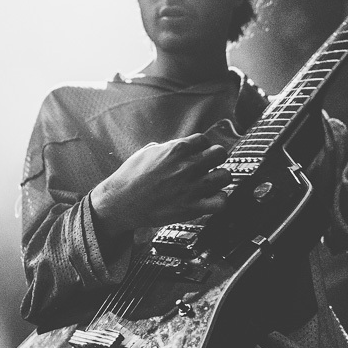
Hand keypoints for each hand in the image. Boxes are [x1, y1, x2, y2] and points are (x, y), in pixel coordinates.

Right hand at [89, 133, 230, 236]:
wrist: (121, 203)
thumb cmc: (130, 177)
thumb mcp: (145, 153)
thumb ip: (165, 147)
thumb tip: (172, 146)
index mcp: (177, 149)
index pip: (204, 139)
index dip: (202, 147)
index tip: (197, 154)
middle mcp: (187, 166)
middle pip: (221, 153)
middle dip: (216, 158)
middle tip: (208, 166)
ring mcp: (191, 187)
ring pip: (225, 176)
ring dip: (219, 179)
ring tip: (210, 183)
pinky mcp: (192, 208)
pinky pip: (221, 201)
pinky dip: (219, 200)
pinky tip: (211, 199)